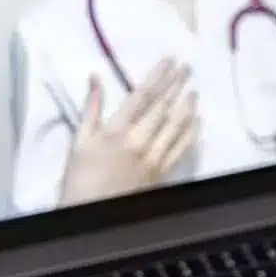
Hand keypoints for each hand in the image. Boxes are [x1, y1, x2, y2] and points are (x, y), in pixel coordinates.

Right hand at [59, 60, 198, 204]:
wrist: (91, 215)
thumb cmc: (79, 179)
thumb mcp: (79, 141)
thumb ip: (91, 108)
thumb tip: (95, 77)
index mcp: (114, 131)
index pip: (141, 96)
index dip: (158, 76)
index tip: (169, 61)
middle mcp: (136, 141)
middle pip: (162, 107)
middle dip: (176, 85)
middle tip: (187, 67)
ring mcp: (152, 158)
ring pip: (175, 126)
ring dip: (186, 106)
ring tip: (194, 90)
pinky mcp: (162, 173)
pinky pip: (181, 149)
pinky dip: (190, 132)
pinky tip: (197, 121)